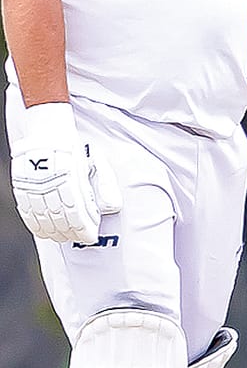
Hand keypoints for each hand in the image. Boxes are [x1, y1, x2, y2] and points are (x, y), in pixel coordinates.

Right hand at [9, 103, 113, 244]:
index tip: (91, 235)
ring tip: (64, 237)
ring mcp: (32, 185)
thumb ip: (95, 187)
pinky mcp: (21, 185)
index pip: (77, 212)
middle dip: (72, 232)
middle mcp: (49, 183)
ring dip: (54, 231)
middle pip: (60, 218)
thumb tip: (105, 208)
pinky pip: (26, 210)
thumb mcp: (88, 164)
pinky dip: (35, 224)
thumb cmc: (71, 146)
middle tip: (80, 238)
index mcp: (69, 178)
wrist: (46, 128)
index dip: (84, 228)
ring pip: (42, 217)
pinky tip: (42, 231)